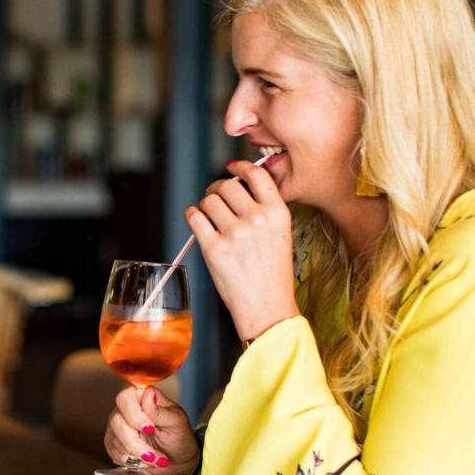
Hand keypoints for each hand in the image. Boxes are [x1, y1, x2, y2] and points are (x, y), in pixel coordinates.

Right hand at [104, 386, 197, 474]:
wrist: (177, 462)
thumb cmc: (179, 438)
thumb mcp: (177, 424)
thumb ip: (161, 411)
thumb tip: (149, 393)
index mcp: (142, 398)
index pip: (126, 397)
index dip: (134, 414)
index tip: (150, 429)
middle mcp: (125, 409)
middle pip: (116, 420)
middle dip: (135, 442)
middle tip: (154, 454)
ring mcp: (117, 426)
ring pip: (114, 438)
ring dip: (136, 454)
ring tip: (155, 459)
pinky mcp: (113, 443)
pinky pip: (112, 451)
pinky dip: (130, 460)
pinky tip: (143, 461)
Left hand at [185, 159, 298, 341]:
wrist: (267, 307)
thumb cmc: (272, 273)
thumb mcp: (281, 234)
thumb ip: (263, 208)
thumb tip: (237, 184)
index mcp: (278, 213)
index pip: (256, 175)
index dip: (240, 167)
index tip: (231, 168)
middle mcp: (257, 219)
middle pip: (226, 185)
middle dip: (217, 190)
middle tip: (216, 200)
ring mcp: (235, 234)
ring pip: (208, 200)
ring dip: (205, 206)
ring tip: (210, 219)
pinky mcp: (214, 248)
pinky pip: (194, 216)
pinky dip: (192, 216)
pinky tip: (199, 223)